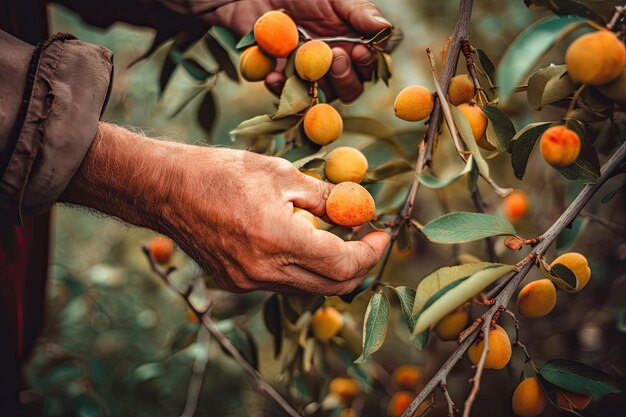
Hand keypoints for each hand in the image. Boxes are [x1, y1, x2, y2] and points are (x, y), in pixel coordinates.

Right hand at [61, 123, 389, 294]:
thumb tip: (357, 209)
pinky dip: (303, 269)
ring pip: (308, 288)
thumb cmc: (221, 172)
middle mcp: (265, 271)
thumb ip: (324, 198)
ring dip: (330, 268)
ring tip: (333, 236)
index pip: (343, 264)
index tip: (381, 234)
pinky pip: (284, 283)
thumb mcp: (280, 173)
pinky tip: (300, 242)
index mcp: (278, 240)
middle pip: (332, 287)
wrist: (166, 190)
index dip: (370, 252)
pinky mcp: (237, 283)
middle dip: (358, 266)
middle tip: (366, 240)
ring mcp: (248, 282)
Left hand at [204, 0, 392, 102]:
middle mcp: (332, 67)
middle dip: (344, 78)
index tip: (359, 51)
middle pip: (350, 90)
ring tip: (303, 63)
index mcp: (352, 47)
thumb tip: (386, 29)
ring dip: (315, 84)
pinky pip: (285, 98)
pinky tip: (274, 76)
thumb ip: (360, 13)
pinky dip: (281, 90)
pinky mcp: (282, 83)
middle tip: (334, 57)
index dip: (367, 64)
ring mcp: (307, 78)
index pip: (369, 67)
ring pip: (320, 97)